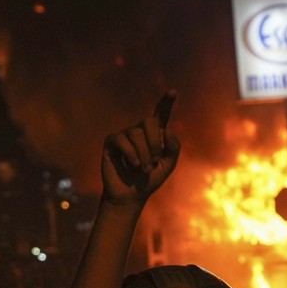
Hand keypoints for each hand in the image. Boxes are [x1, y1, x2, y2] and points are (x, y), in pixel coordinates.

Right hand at [101, 90, 180, 206]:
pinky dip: (131, 153)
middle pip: (149, 121)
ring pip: (137, 134)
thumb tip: (166, 130)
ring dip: (145, 154)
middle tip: (155, 160)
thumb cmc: (149, 180)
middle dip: (155, 142)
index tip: (173, 92)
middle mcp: (139, 131)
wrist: (131, 195)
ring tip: (144, 168)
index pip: (160, 114)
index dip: (167, 103)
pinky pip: (122, 140)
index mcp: (154, 134)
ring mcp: (125, 135)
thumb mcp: (168, 165)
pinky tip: (134, 164)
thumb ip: (173, 148)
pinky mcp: (112, 142)